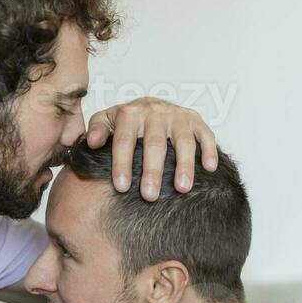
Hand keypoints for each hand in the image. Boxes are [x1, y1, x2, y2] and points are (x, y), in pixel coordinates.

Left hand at [86, 97, 218, 199]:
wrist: (149, 106)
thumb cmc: (126, 122)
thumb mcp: (106, 120)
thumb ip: (97, 129)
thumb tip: (92, 142)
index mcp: (130, 113)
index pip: (124, 139)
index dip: (122, 163)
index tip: (122, 186)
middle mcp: (155, 111)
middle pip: (154, 143)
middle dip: (152, 171)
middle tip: (150, 196)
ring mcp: (177, 115)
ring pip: (183, 141)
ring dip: (184, 165)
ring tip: (182, 188)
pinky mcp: (195, 120)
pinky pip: (205, 134)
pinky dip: (209, 150)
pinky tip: (209, 168)